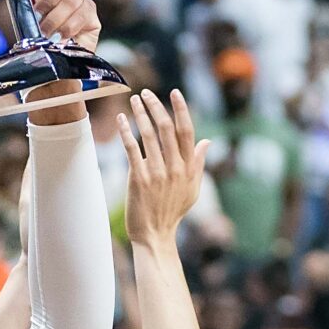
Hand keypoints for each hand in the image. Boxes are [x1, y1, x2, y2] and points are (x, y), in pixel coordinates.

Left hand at [120, 89, 204, 245]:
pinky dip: (125, 132)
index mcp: (188, 167)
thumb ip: (198, 163)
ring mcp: (156, 173)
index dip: (181, 110)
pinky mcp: (139, 179)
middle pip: (166, 129)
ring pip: (148, 135)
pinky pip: (131, 149)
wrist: (155, 235)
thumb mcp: (192, 188)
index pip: (187, 131)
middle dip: (156, 106)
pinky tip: (121, 119)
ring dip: (140, 114)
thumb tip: (207, 141)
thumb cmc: (173, 211)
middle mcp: (175, 168)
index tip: (174, 93)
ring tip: (134, 100)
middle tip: (146, 92)